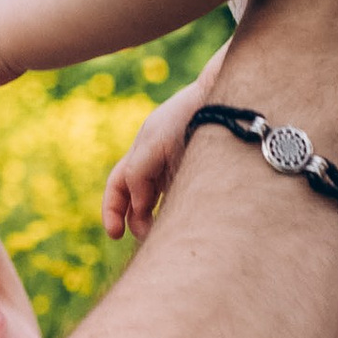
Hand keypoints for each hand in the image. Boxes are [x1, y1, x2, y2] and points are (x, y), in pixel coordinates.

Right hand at [102, 72, 205, 240]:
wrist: (226, 100)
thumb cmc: (189, 115)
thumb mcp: (155, 140)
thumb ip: (139, 172)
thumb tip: (139, 206)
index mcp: (140, 153)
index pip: (118, 187)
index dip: (111, 211)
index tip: (114, 235)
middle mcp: (156, 164)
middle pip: (136, 201)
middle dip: (137, 221)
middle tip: (148, 237)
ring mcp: (178, 171)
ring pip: (160, 205)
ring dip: (157, 222)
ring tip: (167, 234)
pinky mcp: (199, 178)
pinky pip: (182, 202)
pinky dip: (176, 215)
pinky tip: (185, 223)